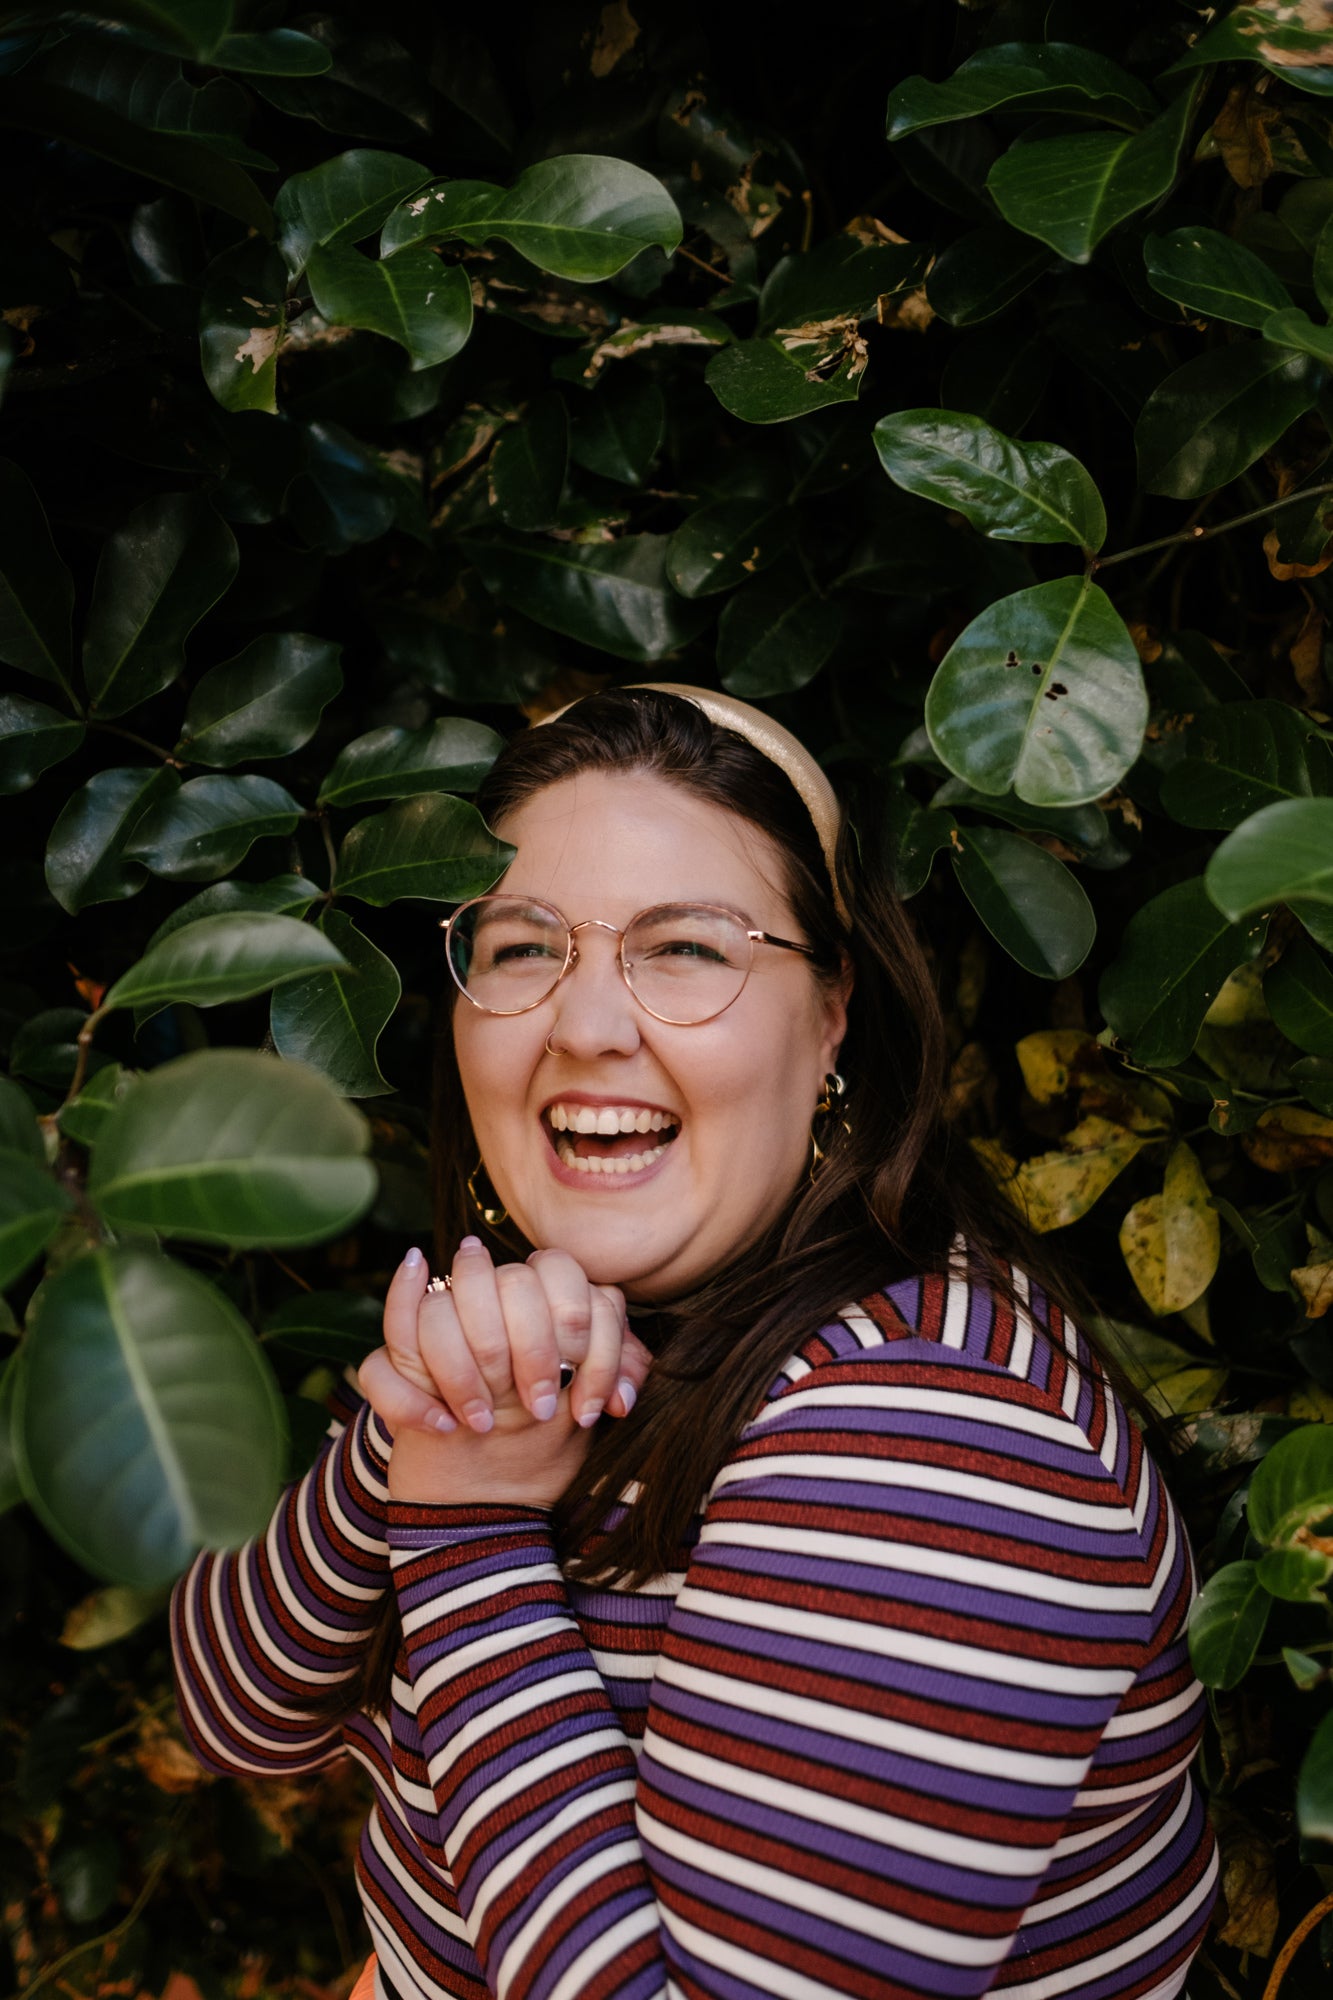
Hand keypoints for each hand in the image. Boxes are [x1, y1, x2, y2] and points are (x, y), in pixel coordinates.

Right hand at [359, 1238, 652, 1506]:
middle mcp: (482, 1301)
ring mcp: (432, 1331)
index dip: (579, 1328)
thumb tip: (622, 1399)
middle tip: (542, 1408)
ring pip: (438, 1310)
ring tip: (485, 1424)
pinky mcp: (391, 1371)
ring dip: (465, 1372)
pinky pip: (378, 1365)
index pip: (560, 1270)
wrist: (481, 1494)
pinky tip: (442, 1426)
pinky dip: (409, 1397)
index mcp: (533, 1299)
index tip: (585, 1406)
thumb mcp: (583, 1406)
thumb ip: (615, 1378)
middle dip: (534, 1350)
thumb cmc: (539, 1440)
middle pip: (509, 1282)